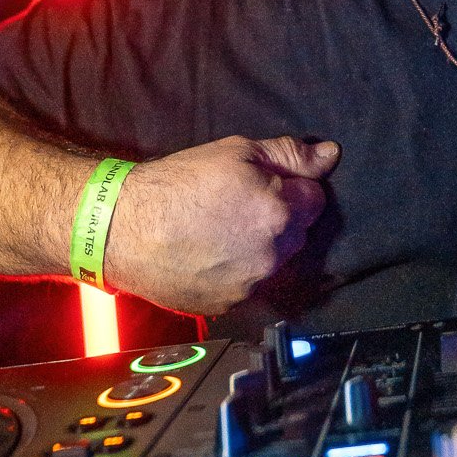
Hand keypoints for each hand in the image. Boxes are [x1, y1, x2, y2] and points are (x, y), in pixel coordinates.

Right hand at [103, 135, 338, 314]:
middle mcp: (272, 253)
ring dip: (261, 248)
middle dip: (281, 219)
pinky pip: (249, 285)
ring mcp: (251, 284)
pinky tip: (211, 255)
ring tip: (222, 231)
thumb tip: (331, 155)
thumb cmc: (178, 183)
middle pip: (299, 234)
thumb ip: (290, 155)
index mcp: (280, 212)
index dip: (293, 189)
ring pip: (275, 261)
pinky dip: (238, 272)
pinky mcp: (229, 305)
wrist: (124, 227)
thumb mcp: (236, 151)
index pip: (316, 201)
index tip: (265, 186)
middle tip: (239, 207)